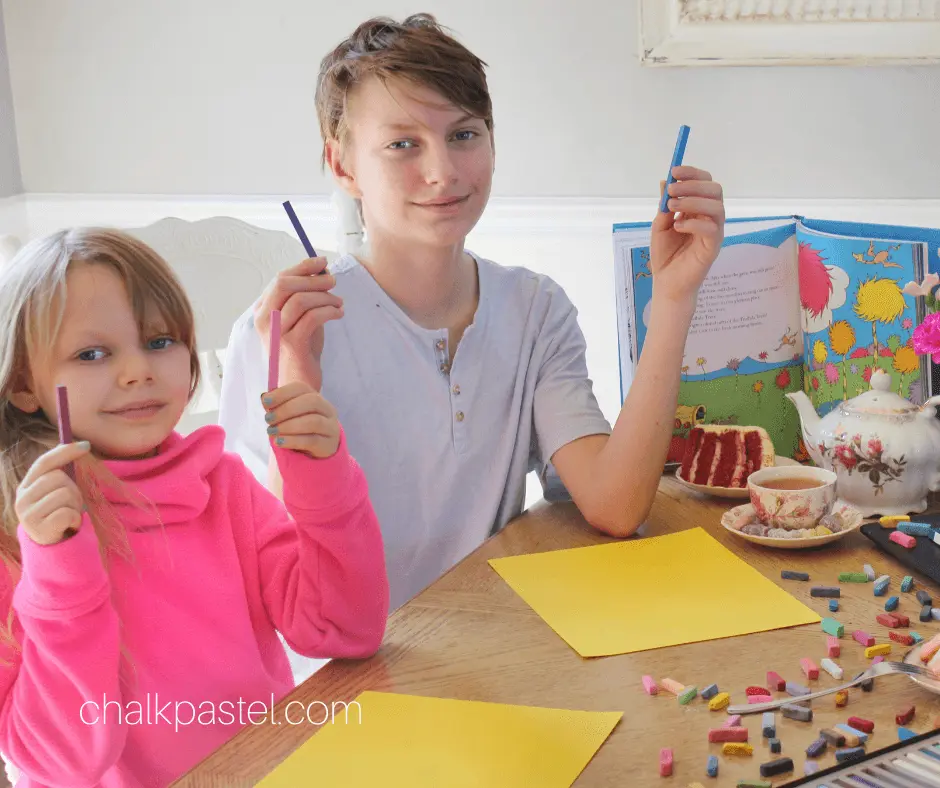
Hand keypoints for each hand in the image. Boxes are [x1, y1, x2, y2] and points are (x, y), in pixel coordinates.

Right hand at [15, 442, 89, 544]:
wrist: (50, 547)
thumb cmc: (57, 513)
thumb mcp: (55, 492)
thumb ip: (60, 474)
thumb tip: (79, 445)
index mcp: (26, 486)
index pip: (44, 462)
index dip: (64, 451)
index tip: (86, 445)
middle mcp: (22, 498)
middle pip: (59, 478)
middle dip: (73, 488)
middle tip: (71, 503)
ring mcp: (29, 515)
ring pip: (65, 494)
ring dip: (75, 505)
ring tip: (68, 514)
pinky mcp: (40, 529)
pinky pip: (67, 513)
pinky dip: (74, 519)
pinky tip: (68, 525)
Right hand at [253, 257, 343, 390]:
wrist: (300, 386)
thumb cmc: (302, 351)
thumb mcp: (302, 319)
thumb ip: (307, 298)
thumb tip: (322, 272)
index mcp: (263, 311)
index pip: (280, 279)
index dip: (302, 267)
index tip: (321, 262)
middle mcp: (264, 320)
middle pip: (285, 284)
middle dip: (313, 279)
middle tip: (333, 281)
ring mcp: (275, 333)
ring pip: (300, 300)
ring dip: (324, 296)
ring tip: (339, 302)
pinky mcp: (291, 345)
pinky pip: (312, 318)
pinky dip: (329, 311)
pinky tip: (339, 313)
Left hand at [262, 381, 340, 458]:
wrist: (316, 451)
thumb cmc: (299, 429)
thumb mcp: (288, 416)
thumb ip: (277, 406)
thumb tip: (264, 397)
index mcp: (316, 397)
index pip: (301, 388)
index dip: (282, 393)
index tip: (265, 402)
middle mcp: (327, 409)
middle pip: (311, 401)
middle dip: (286, 409)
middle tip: (268, 419)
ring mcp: (331, 427)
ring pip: (313, 421)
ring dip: (289, 426)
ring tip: (272, 431)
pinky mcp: (328, 445)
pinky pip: (312, 440)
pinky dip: (293, 440)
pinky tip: (279, 442)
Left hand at [650, 165, 725, 312]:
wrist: (667, 283)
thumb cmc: (665, 255)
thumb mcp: (660, 225)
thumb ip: (665, 205)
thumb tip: (665, 180)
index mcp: (699, 209)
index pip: (704, 183)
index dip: (692, 174)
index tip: (674, 171)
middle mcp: (710, 218)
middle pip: (715, 190)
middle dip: (692, 186)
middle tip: (672, 191)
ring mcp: (714, 232)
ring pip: (717, 207)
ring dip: (693, 202)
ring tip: (672, 207)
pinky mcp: (713, 247)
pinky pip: (712, 229)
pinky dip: (693, 223)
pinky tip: (678, 226)